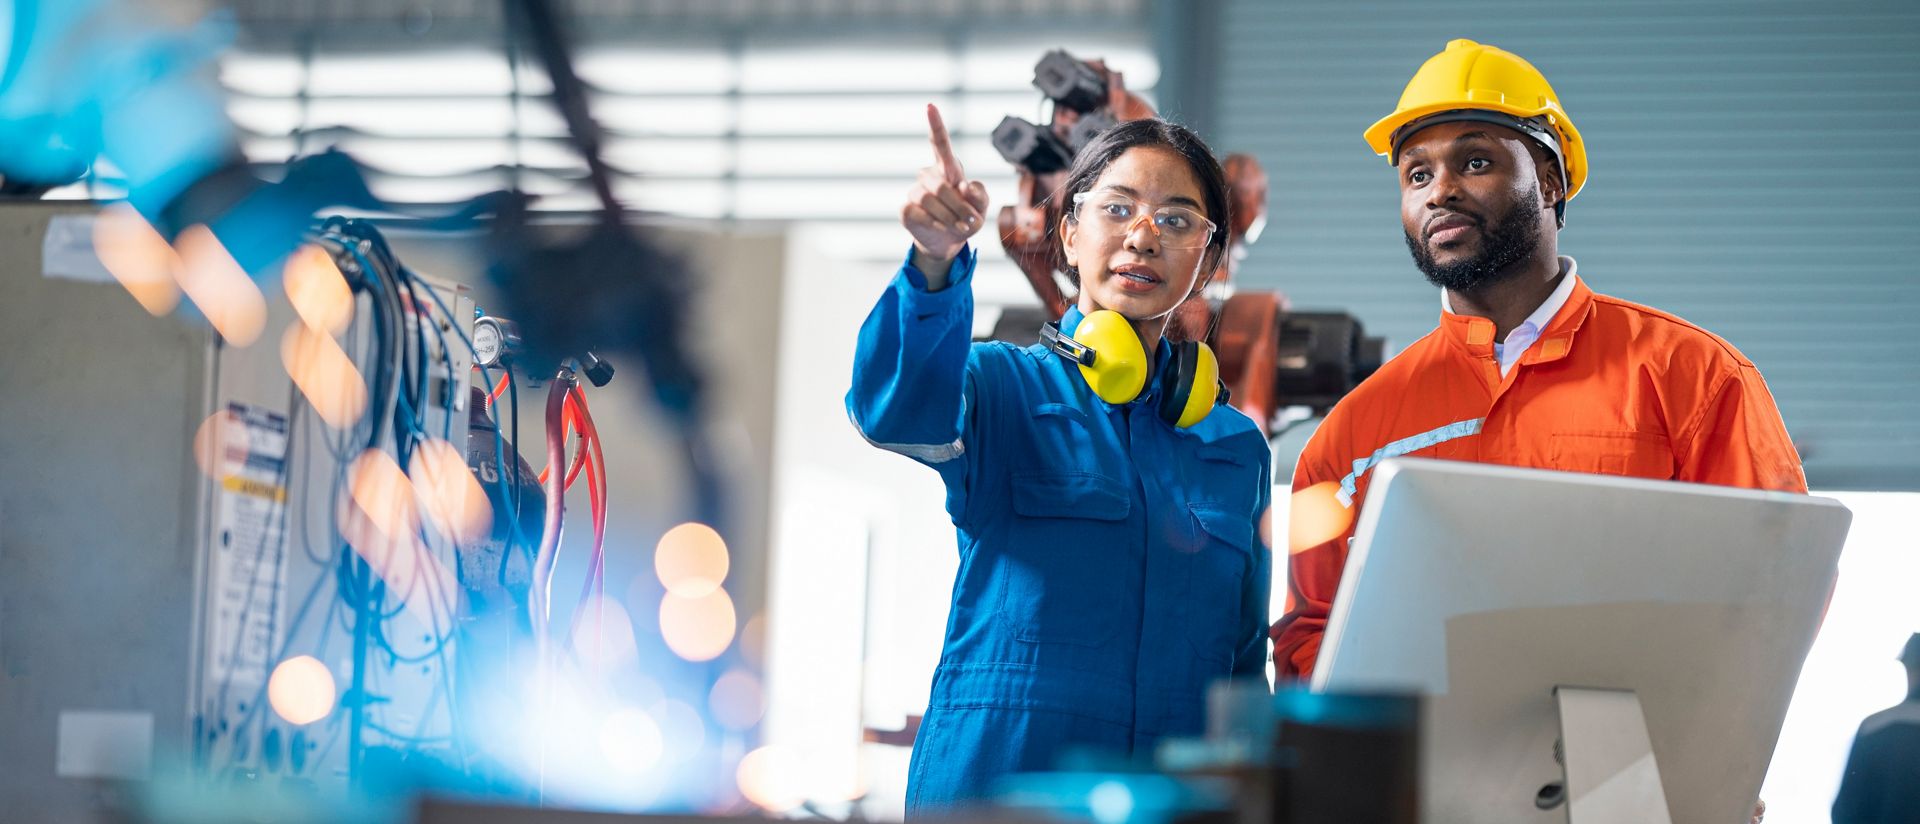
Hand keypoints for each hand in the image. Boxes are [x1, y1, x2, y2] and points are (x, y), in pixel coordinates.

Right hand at [901, 104, 988, 277]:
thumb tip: (965, 186)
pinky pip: (919, 213)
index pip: (940, 143)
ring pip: (929, 200)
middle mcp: (929, 175)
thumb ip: (980, 195)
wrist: (949, 241)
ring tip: (959, 226)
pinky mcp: (906, 209)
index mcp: (949, 168)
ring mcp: (915, 192)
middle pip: (940, 186)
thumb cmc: (968, 218)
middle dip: (959, 207)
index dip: (935, 125)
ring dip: (949, 217)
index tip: (930, 106)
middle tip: (970, 222)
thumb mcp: (982, 207)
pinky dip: (935, 224)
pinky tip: (940, 227)